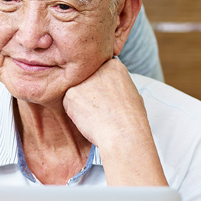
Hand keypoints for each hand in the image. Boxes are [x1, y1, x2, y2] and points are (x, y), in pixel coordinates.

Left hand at [63, 58, 165, 185]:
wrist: (123, 134)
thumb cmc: (131, 119)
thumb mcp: (131, 93)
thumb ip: (116, 84)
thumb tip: (108, 87)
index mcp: (114, 66)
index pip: (99, 71)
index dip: (101, 86)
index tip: (105, 98)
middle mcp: (96, 68)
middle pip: (86, 79)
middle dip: (88, 91)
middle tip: (98, 107)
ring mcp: (82, 80)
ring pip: (76, 90)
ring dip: (81, 101)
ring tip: (96, 114)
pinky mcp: (70, 93)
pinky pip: (68, 102)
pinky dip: (75, 112)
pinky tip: (88, 119)